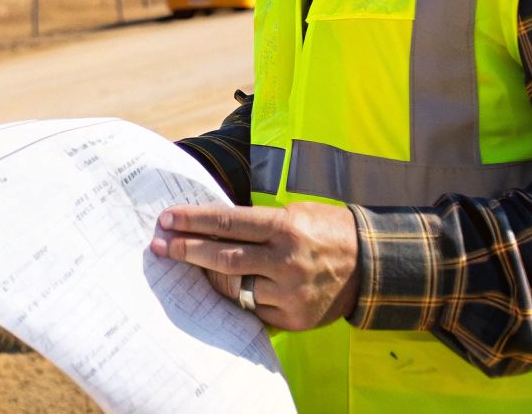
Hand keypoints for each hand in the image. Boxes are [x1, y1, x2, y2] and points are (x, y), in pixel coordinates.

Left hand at [149, 202, 359, 330]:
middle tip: (160, 245)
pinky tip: (222, 289)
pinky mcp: (294, 318)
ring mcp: (289, 293)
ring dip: (206, 277)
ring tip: (187, 267)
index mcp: (284, 227)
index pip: (226, 222)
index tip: (167, 219)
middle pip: (222, 257)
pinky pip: (253, 311)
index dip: (192, 221)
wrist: (372, 264)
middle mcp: (285, 260)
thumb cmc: (329, 231)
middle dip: (186, 250)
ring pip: (234, 287)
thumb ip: (257, 223)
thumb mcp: (295, 213)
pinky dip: (237, 300)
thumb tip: (212, 227)